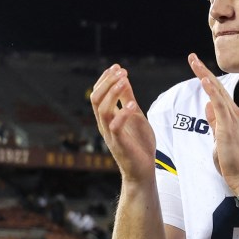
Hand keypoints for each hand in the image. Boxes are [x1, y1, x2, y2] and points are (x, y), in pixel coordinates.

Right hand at [90, 64, 155, 183]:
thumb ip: (128, 99)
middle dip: (107, 82)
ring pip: (103, 110)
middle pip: (96, 99)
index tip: (117, 67)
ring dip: (113, 93)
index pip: (98, 94)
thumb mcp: (135, 116)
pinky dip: (123, 114)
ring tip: (125, 81)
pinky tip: (134, 105)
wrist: (142, 171)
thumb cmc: (139, 144)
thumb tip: (123, 78)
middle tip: (121, 71)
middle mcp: (104, 124)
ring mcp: (110, 134)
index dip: (105, 79)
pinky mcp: (119, 144)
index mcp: (107, 117)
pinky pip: (115, 126)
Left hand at [188, 53, 238, 191]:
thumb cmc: (233, 162)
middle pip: (216, 87)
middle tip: (192, 57)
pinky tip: (204, 79)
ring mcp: (232, 118)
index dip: (206, 79)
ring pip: (217, 91)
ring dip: (204, 75)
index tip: (196, 67)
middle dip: (203, 71)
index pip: (217, 93)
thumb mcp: (220, 139)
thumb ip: (214, 123)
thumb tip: (207, 106)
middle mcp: (233, 113)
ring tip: (194, 61)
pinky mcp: (228, 126)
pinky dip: (211, 90)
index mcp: (231, 116)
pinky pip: (219, 104)